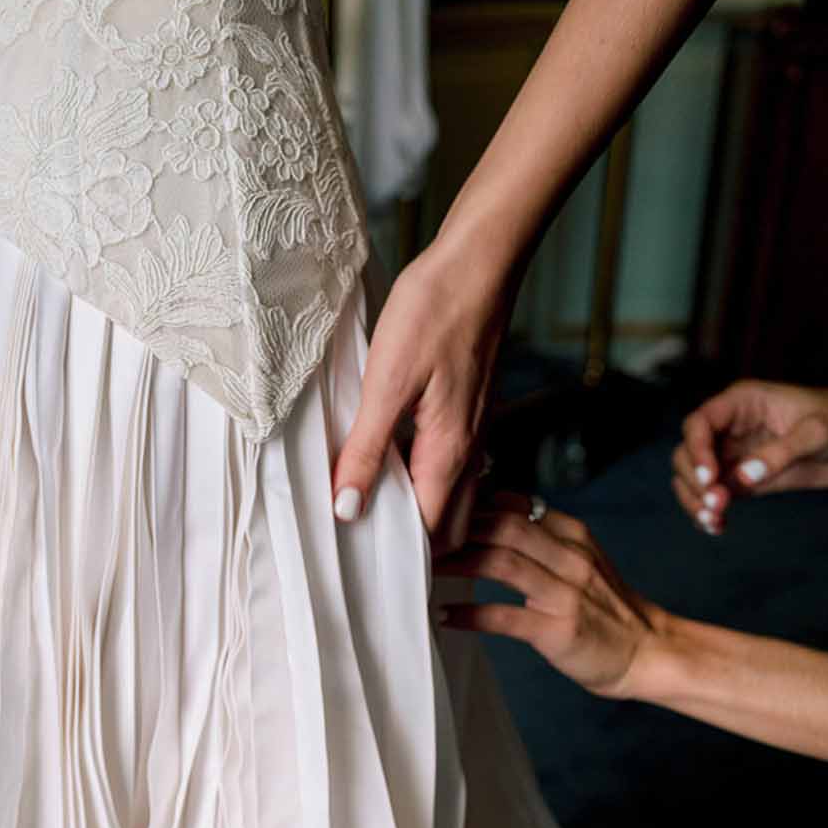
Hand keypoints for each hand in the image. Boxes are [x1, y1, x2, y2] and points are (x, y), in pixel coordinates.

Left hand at [330, 225, 516, 551]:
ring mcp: (473, 432)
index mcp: (450, 454)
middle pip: (449, 527)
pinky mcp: (468, 412)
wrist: (480, 261)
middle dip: (417, 546)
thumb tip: (348, 509)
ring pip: (452, 498)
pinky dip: (424, 480)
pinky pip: (451, 466)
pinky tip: (391, 462)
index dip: (400, 557)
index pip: (431, 534)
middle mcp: (470, 452)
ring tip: (372, 509)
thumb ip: (368, 450)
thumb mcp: (387, 383)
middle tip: (367, 545)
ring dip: (420, 512)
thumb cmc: (435, 311)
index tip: (363, 566)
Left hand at [434, 492, 666, 698]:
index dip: (472, 505)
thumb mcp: (580, 560)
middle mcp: (570, 557)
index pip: (515, 506)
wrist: (648, 651)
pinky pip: (504, 617)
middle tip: (419, 538)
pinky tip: (445, 615)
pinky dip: (470, 615)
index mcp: (572, 535)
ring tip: (425, 569)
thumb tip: (492, 512)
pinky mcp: (558, 630)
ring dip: (457, 564)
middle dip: (457, 529)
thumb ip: (543, 538)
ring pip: (501, 563)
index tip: (438, 511)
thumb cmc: (606, 609)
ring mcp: (565, 593)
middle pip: (503, 527)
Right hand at [673, 379, 827, 534]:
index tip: (709, 478)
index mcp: (742, 403)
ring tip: (715, 520)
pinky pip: (710, 497)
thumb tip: (742, 477)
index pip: (700, 423)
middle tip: (717, 504)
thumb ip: (781, 453)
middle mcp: (730, 427)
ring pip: (691, 477)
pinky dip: (706, 513)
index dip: (696, 450)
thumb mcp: (818, 432)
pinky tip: (717, 527)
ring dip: (694, 501)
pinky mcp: (738, 479)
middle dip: (694, 481)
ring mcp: (732, 454)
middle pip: (686, 452)